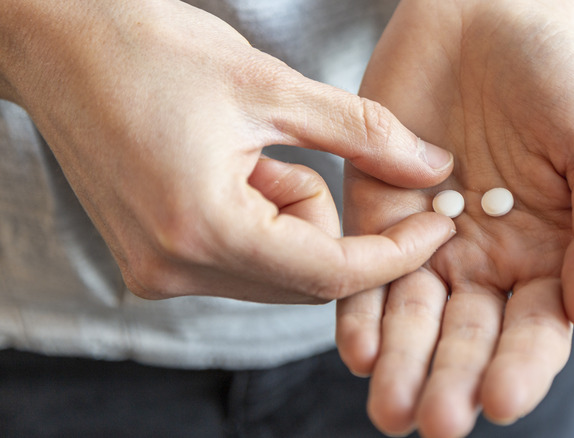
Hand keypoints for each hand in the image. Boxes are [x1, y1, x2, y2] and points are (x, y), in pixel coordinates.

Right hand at [0, 0, 455, 303]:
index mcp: (203, 229)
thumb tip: (434, 167)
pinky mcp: (153, 261)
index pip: (330, 275)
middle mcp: (174, 269)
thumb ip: (365, 134)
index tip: (437, 225)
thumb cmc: (151, 50)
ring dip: (289, 217)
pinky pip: (241, 261)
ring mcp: (158, 272)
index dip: (396, 254)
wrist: (59, 43)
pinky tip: (229, 169)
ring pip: (275, 271)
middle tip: (293, 151)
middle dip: (327, 221)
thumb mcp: (273, 86)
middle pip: (305, 278)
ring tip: (248, 152)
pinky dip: (260, 222)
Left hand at [337, 1, 573, 436]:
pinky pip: (364, 270)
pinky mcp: (375, 212)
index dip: (520, 367)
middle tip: (435, 421)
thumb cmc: (556, 79)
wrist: (484, 18)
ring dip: (402, 364)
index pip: (535, 331)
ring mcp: (428, 241)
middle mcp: (485, 260)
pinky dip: (360, 309)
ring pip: (413, 317)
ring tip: (390, 407)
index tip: (498, 397)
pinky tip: (360, 347)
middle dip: (451, 379)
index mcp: (546, 256)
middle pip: (468, 337)